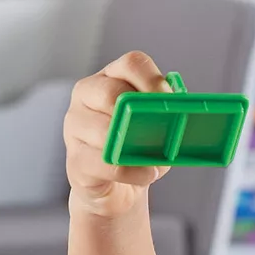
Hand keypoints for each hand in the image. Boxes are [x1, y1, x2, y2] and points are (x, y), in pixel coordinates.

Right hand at [64, 51, 171, 217]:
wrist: (118, 189)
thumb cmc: (138, 151)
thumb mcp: (158, 131)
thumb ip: (166, 119)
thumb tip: (179, 117)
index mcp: (112, 80)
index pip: (131, 64)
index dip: (153, 80)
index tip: (170, 100)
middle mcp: (87, 97)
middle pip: (110, 91)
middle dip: (139, 111)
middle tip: (161, 130)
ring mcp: (75, 128)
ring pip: (104, 130)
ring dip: (136, 148)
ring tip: (157, 161)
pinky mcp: (75, 161)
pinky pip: (103, 162)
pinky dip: (131, 170)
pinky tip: (146, 174)